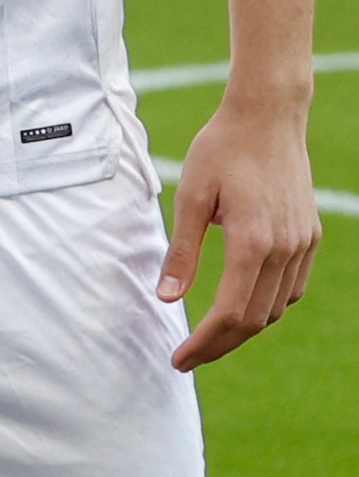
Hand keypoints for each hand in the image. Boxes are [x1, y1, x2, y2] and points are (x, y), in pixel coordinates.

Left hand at [162, 97, 322, 365]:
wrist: (267, 117)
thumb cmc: (221, 151)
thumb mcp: (189, 198)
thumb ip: (181, 252)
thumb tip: (166, 298)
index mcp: (253, 242)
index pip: (229, 313)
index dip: (203, 343)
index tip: (178, 359)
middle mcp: (285, 248)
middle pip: (255, 319)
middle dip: (220, 345)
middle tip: (187, 358)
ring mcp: (303, 242)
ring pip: (277, 307)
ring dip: (245, 328)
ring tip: (209, 337)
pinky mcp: (310, 235)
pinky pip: (292, 286)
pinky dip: (268, 305)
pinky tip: (242, 305)